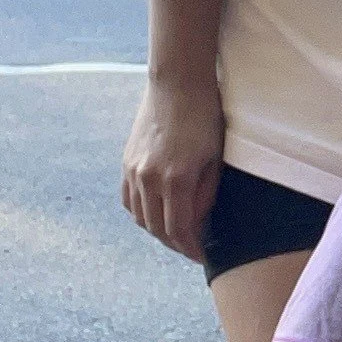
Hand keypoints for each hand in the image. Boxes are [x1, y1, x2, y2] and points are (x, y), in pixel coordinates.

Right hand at [121, 76, 225, 259]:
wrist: (177, 83)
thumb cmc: (205, 117)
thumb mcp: (215, 157)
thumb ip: (205, 195)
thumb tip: (196, 224)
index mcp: (176, 179)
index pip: (179, 230)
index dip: (191, 248)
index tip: (202, 257)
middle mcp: (149, 179)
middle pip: (157, 229)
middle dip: (176, 244)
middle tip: (191, 249)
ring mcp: (133, 171)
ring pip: (140, 218)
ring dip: (157, 231)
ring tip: (176, 235)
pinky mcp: (126, 163)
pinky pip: (129, 201)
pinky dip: (141, 214)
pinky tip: (155, 215)